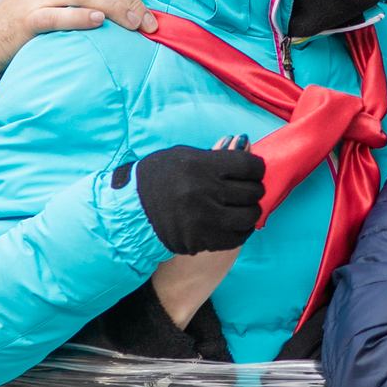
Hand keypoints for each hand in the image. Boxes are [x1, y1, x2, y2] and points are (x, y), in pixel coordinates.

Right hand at [149, 137, 251, 324]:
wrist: (131, 210)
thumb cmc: (159, 177)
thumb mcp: (184, 156)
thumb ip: (217, 155)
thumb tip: (246, 145)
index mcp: (201, 166)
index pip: (250, 166)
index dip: (256, 168)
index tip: (253, 171)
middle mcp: (204, 192)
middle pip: (252, 191)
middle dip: (253, 189)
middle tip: (246, 190)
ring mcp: (204, 219)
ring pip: (249, 216)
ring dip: (249, 211)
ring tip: (241, 208)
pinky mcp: (202, 241)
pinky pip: (237, 237)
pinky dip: (240, 230)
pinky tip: (232, 223)